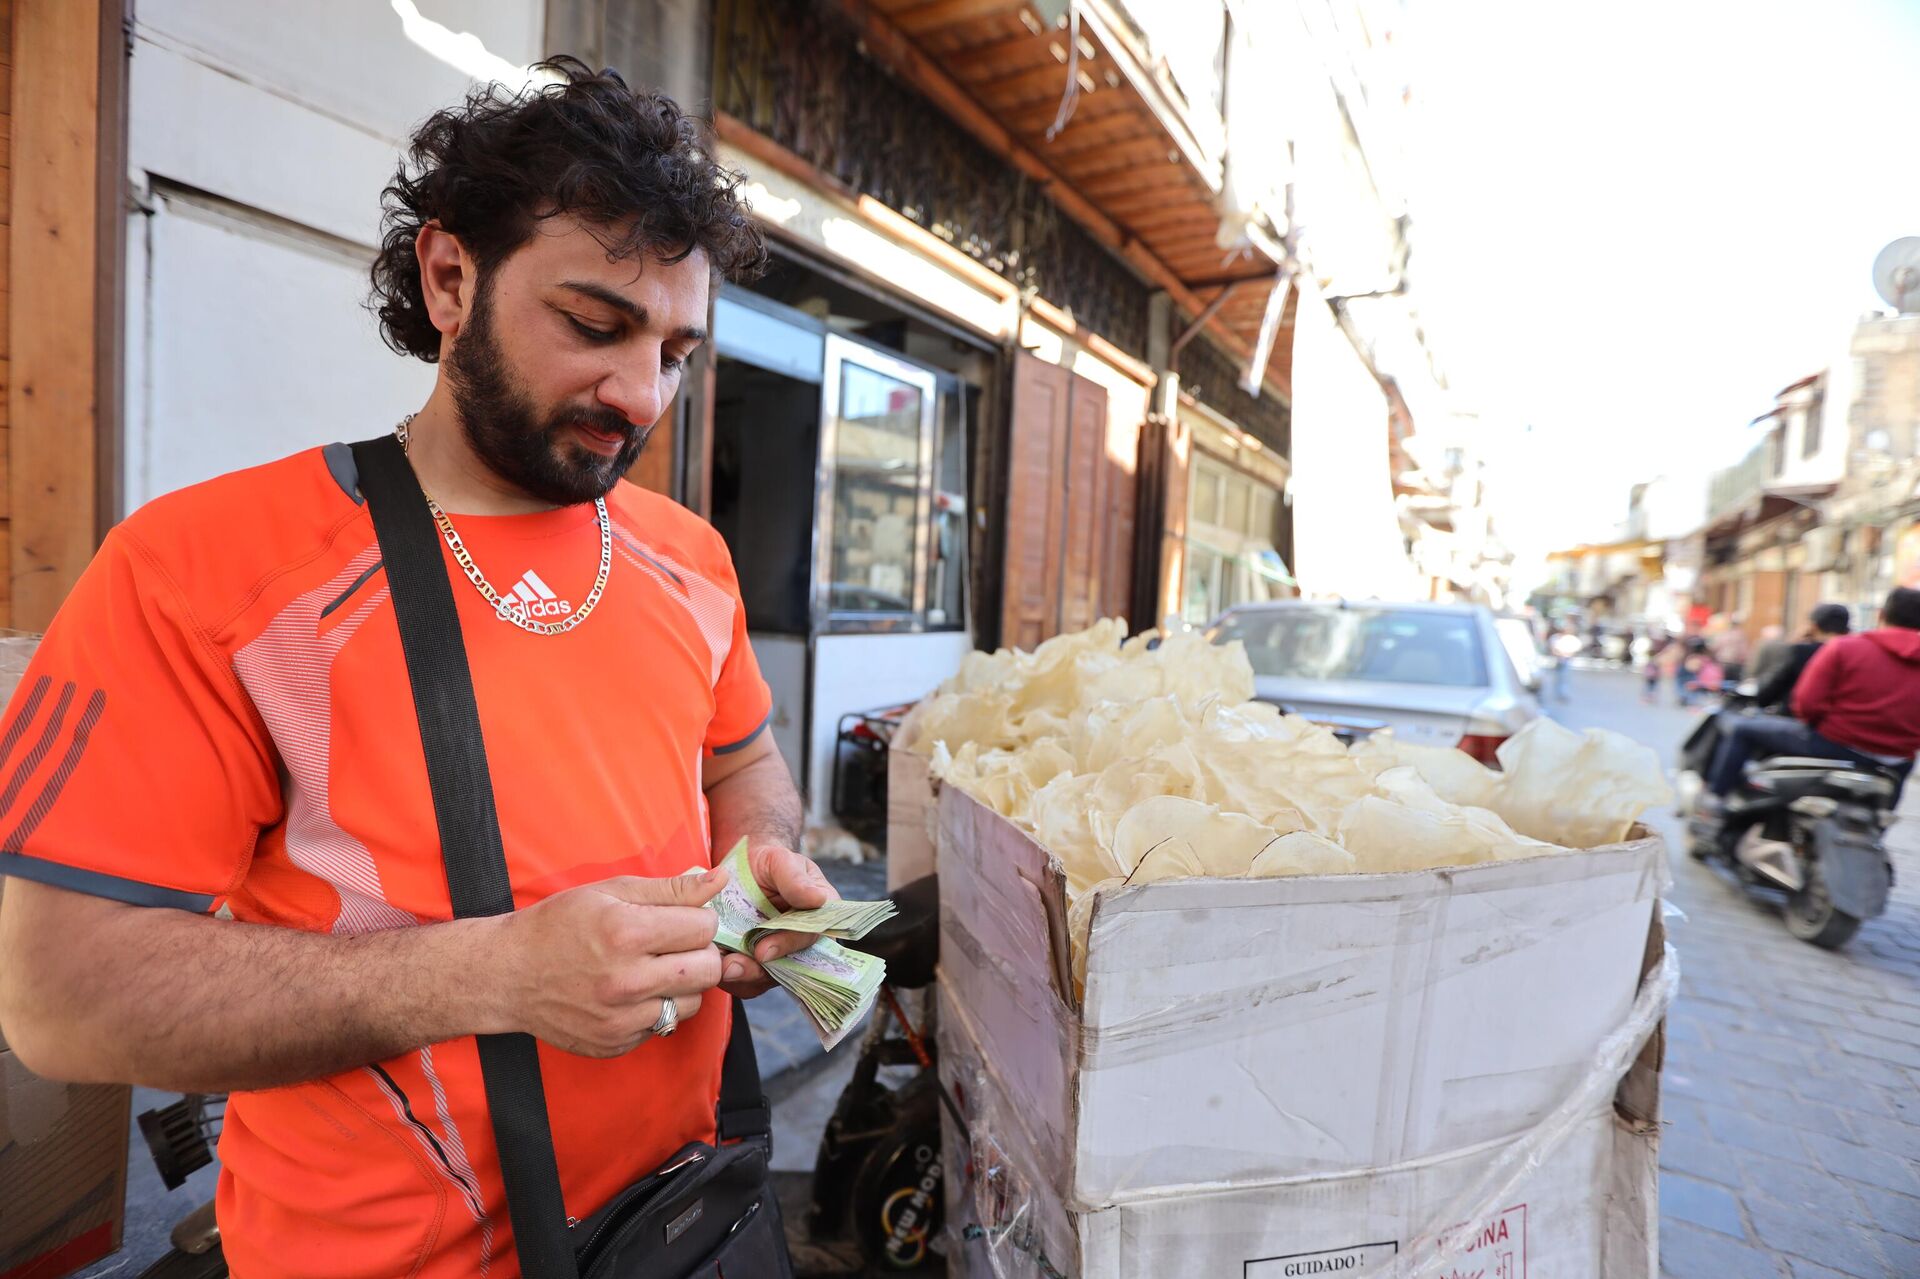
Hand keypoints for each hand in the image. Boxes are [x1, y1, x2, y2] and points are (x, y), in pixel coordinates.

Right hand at [486, 869, 726, 1056]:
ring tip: (654, 969)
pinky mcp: (616, 1044)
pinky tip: (631, 993)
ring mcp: (621, 1019)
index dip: (698, 919)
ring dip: (682, 984)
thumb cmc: (558, 925)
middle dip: (699, 953)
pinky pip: (664, 1026)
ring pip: (692, 1003)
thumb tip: (720, 880)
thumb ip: (671, 888)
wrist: (507, 975)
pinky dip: (657, 1009)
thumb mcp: (610, 891)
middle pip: (707, 969)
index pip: (703, 928)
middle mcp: (626, 981)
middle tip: (675, 945)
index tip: (681, 919)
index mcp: (626, 933)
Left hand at [718, 843, 837, 998]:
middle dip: (760, 971)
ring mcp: (778, 957)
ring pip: (766, 979)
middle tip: (733, 967)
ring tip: (721, 968)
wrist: (738, 871)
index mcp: (818, 916)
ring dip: (743, 977)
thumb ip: (794, 878)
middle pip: (790, 967)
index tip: (764, 951)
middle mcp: (801, 942)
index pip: (811, 936)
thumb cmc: (766, 864)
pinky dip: (731, 979)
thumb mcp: (779, 861)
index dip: (788, 945)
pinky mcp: (754, 967)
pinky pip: (746, 984)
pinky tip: (716, 967)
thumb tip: (816, 898)